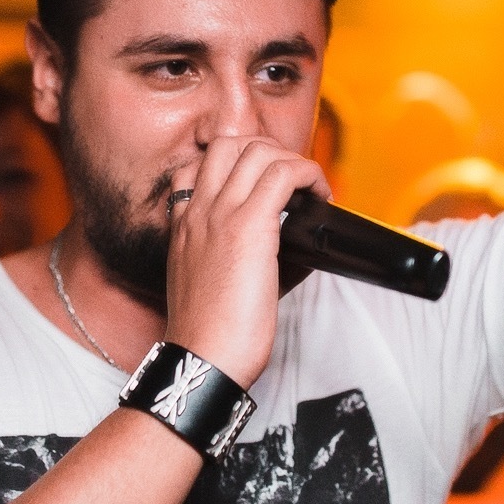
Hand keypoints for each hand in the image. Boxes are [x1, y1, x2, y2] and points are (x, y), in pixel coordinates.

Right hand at [163, 135, 328, 387]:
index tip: (262, 181)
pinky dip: (308, 173)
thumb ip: (242, 256)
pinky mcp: (249, 227)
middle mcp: (197, 212)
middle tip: (291, 178)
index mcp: (182, 226)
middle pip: (228, 144)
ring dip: (290, 159)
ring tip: (309, 185)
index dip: (234, 162)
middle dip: (266, 150)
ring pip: (256, 150)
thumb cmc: (211, 334)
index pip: (195, 165)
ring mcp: (219, 216)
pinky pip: (283, 174)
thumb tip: (295, 247)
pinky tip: (320, 194)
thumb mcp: (212, 285)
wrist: (203, 359)